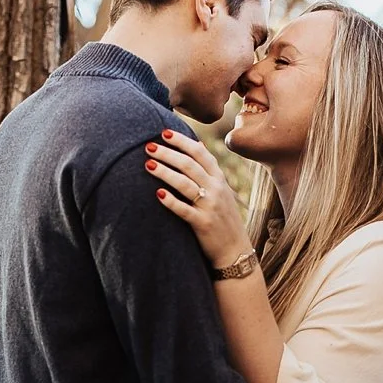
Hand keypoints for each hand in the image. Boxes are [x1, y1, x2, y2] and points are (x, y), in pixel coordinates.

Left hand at [146, 129, 251, 267]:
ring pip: (185, 184)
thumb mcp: (222, 189)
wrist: (235, 250)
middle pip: (189, 165)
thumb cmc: (222, 216)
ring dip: (165, 172)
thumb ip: (209, 169)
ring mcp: (210, 206)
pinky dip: (171, 202)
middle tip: (148, 147)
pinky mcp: (204, 224)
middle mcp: (216, 189)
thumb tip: (197, 143)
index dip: (182, 141)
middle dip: (168, 153)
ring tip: (147, 165)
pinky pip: (185, 210)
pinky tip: (158, 194)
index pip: (200, 152)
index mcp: (219, 178)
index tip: (164, 133)